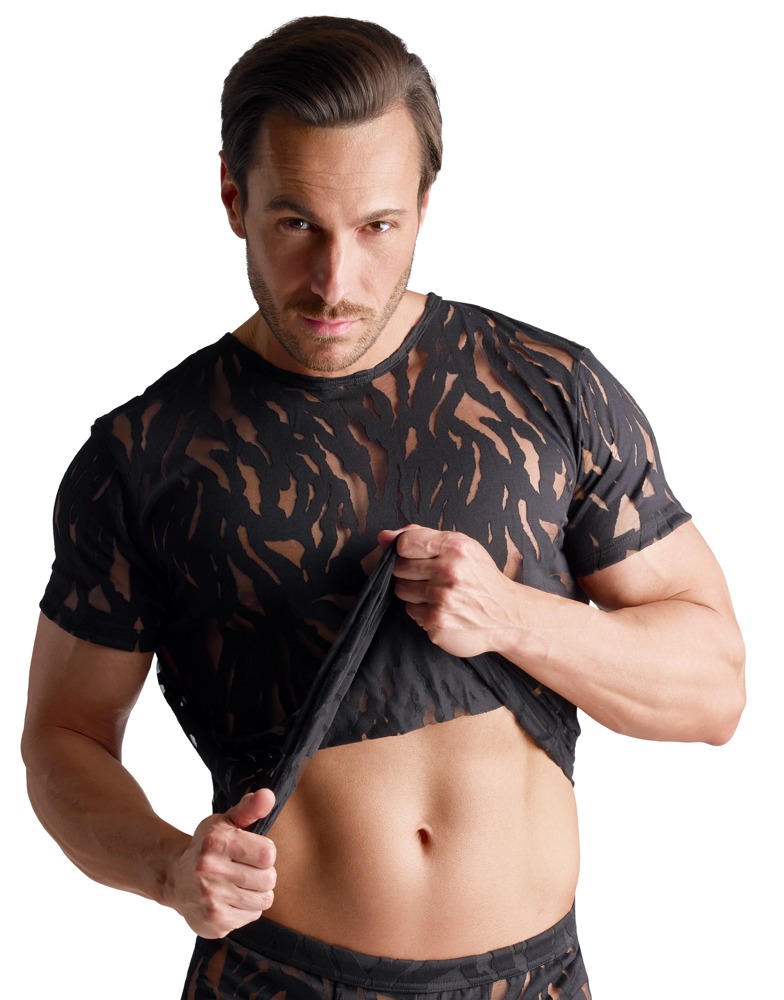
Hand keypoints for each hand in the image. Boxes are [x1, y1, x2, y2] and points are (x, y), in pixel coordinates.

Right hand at [165, 788, 276, 937]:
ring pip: (264, 900)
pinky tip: (230, 899)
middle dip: (263, 874)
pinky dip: (245, 909)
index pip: (268, 853)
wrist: (174, 876)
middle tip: (245, 869)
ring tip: (239, 884)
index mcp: (217, 841)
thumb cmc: (208, 845)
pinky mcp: (214, 922)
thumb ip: (249, 808)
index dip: (264, 852)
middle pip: (268, 879)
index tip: (251, 851)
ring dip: (257, 893)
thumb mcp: (226, 821)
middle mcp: (211, 870)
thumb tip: (269, 796)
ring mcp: (211, 899)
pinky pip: (251, 916)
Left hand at [379, 526, 518, 658]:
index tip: (416, 555)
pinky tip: (441, 608)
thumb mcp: (460, 546)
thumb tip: (383, 536)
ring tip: (436, 592)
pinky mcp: (437, 622)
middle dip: (409, 571)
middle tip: (430, 576)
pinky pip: (411, 611)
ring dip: (413, 591)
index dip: (405, 550)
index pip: (404, 543)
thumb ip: (420, 536)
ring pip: (401, 589)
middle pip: (399, 567)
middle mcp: (449, 572)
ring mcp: (443, 599)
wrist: (506, 614)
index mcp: (455, 547)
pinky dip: (422, 610)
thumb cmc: (479, 577)